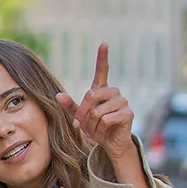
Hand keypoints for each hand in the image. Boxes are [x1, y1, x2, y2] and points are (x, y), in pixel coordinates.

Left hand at [56, 43, 136, 163]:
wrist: (110, 144)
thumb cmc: (95, 128)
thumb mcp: (80, 117)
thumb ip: (70, 106)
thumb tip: (58, 95)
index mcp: (102, 90)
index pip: (102, 70)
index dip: (102, 57)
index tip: (104, 44)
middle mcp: (114, 92)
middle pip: (91, 96)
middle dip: (82, 113)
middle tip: (79, 124)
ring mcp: (123, 101)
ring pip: (98, 111)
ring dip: (92, 124)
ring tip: (97, 129)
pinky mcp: (128, 113)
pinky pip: (107, 119)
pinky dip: (101, 128)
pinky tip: (106, 130)